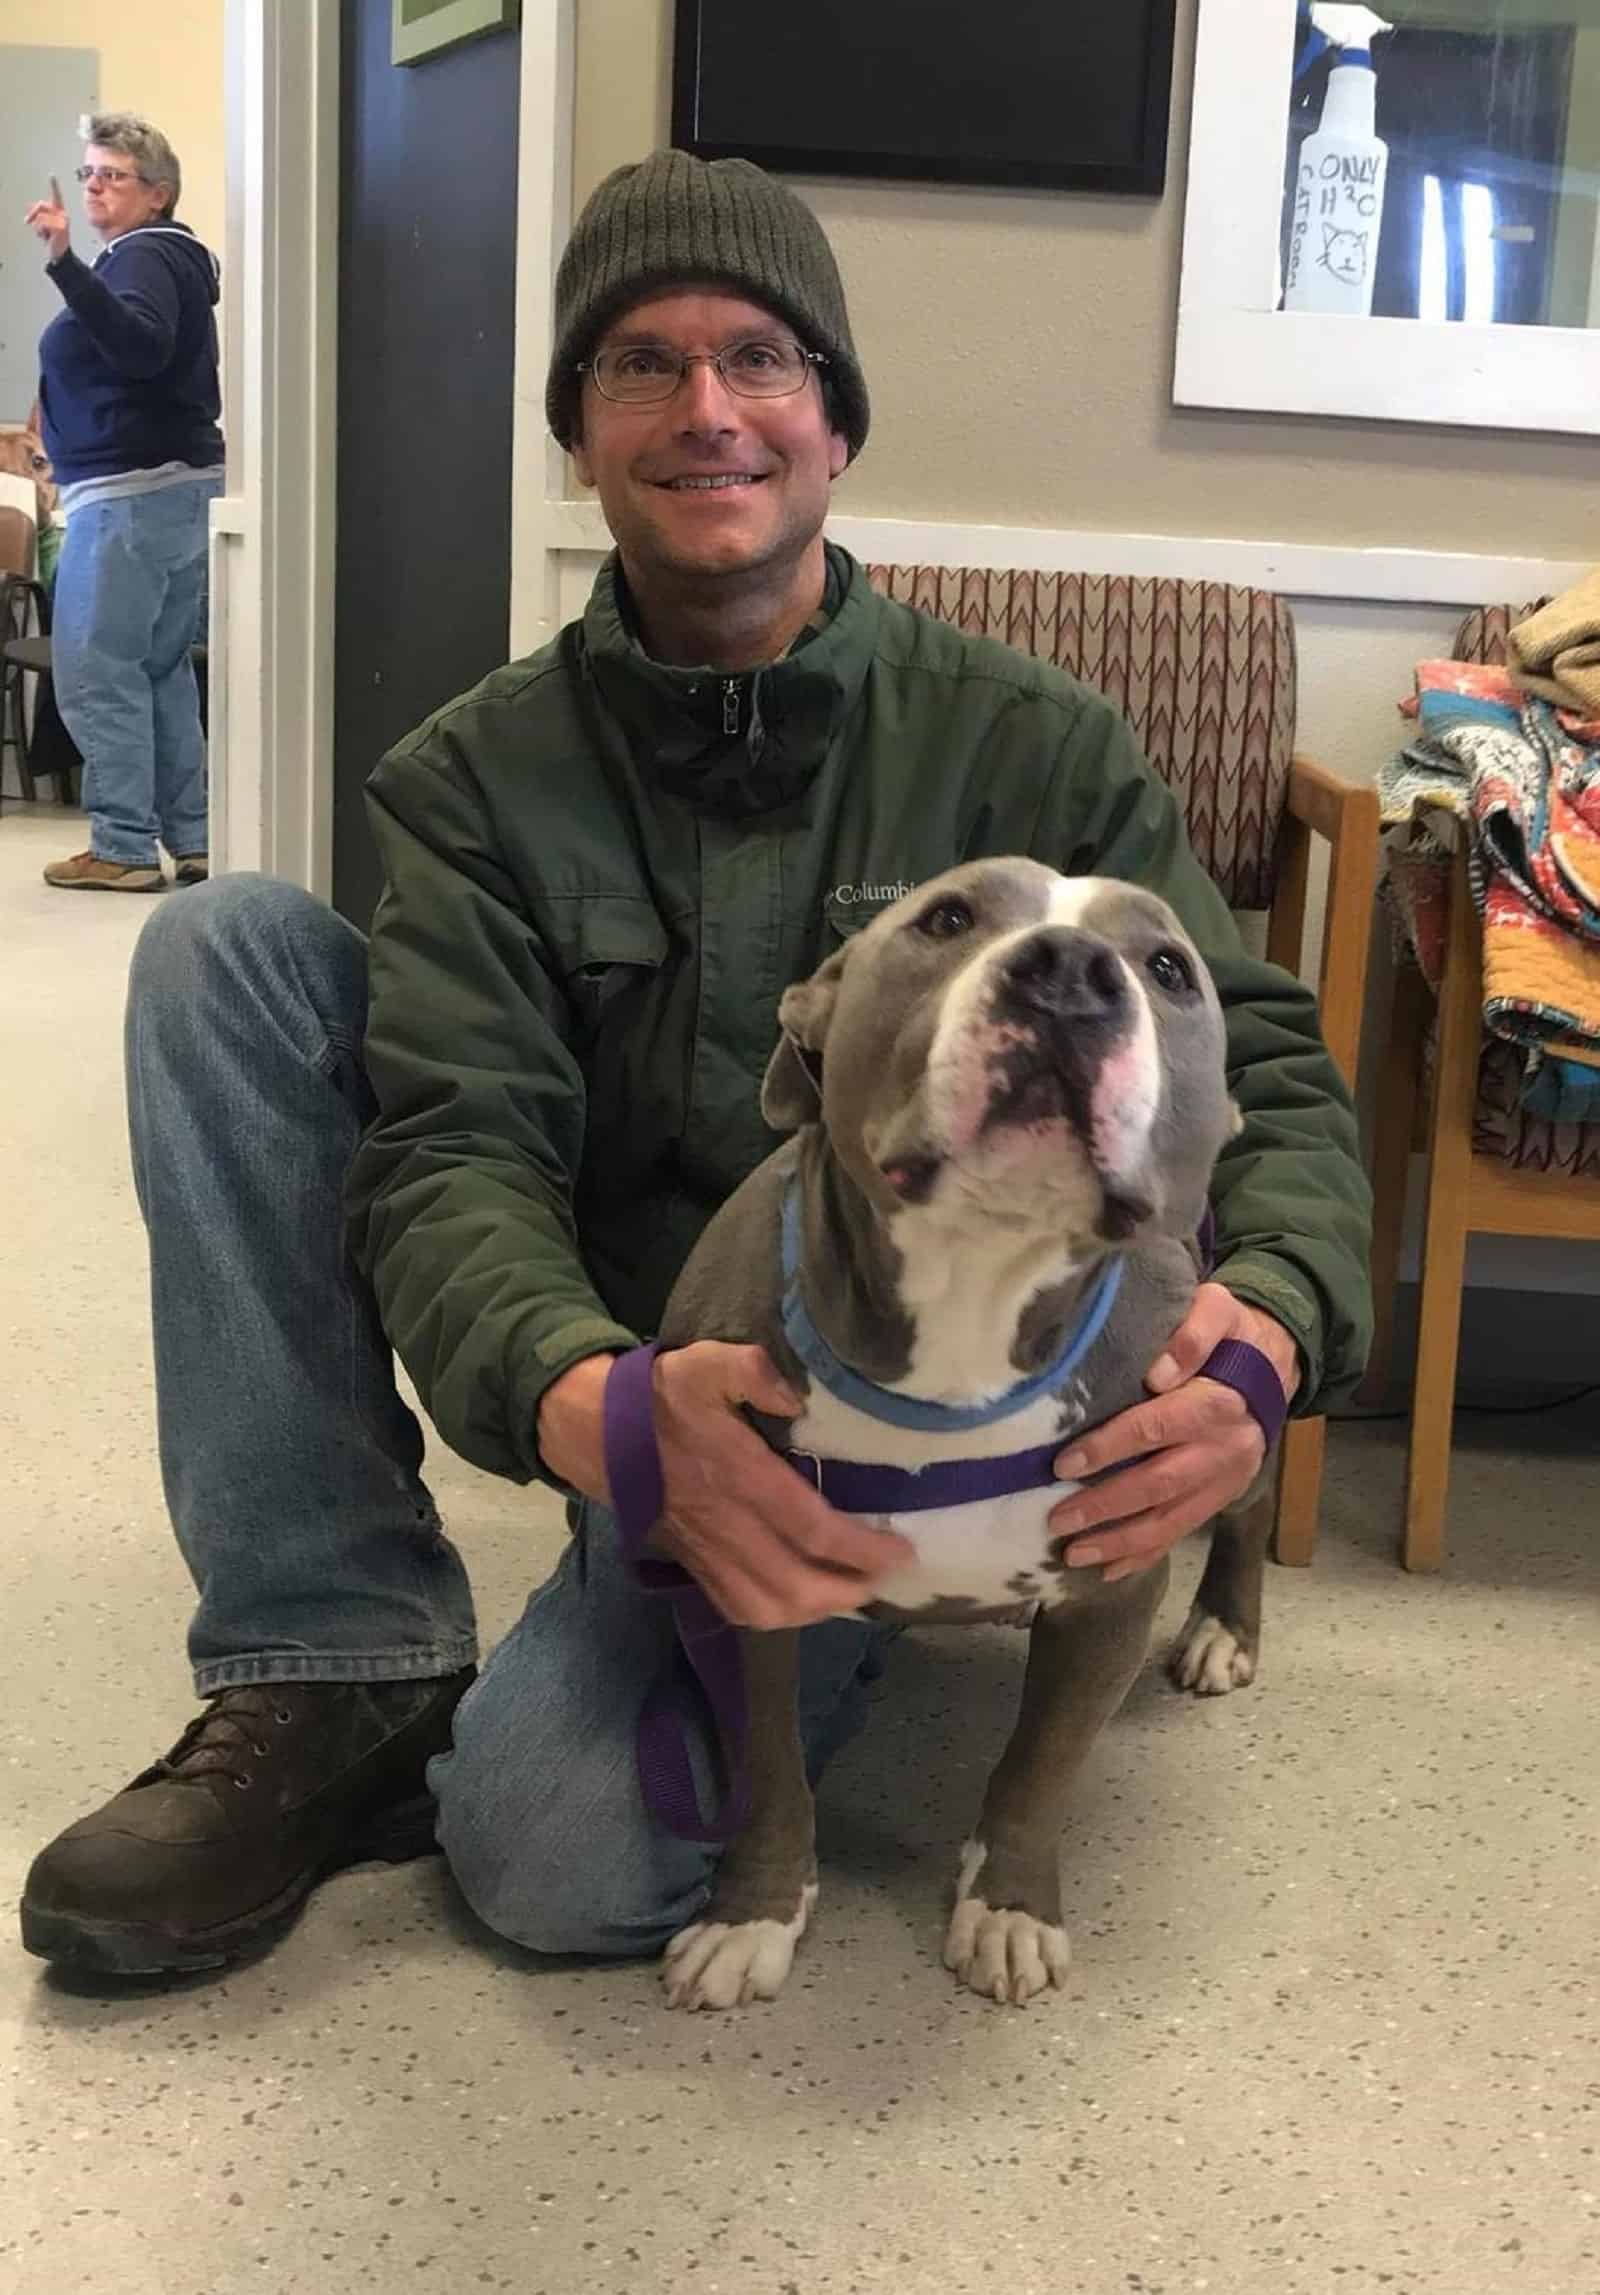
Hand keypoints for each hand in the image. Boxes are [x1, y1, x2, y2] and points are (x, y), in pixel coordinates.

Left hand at [25, 177, 69, 262]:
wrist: (60, 254)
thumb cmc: (53, 240)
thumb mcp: (45, 225)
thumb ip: (40, 216)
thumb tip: (30, 216)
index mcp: (60, 212)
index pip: (57, 197)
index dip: (54, 186)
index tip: (52, 175)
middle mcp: (63, 215)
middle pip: (42, 206)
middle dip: (32, 214)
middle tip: (27, 221)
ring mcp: (63, 221)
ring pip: (40, 217)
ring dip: (38, 227)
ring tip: (45, 235)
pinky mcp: (60, 227)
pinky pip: (42, 224)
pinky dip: (41, 232)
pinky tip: (47, 238)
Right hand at [538, 1341, 914, 1629]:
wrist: (598, 1432)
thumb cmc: (662, 1396)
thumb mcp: (703, 1363)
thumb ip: (749, 1370)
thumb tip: (795, 1393)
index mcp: (738, 1477)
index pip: (809, 1527)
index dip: (859, 1548)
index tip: (901, 1551)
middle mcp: (725, 1525)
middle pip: (794, 1585)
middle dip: (847, 1590)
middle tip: (885, 1577)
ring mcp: (707, 1552)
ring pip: (766, 1606)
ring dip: (815, 1610)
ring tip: (852, 1593)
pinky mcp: (694, 1564)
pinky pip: (737, 1608)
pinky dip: (776, 1615)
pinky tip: (803, 1601)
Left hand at [1047, 1284, 1300, 1583]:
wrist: (1278, 1364)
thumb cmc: (1232, 1335)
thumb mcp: (1219, 1309)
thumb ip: (1193, 1331)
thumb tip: (1158, 1370)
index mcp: (1217, 1402)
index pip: (1155, 1428)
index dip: (1109, 1448)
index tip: (1063, 1463)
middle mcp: (1224, 1448)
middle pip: (1159, 1484)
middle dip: (1106, 1506)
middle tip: (1057, 1521)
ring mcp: (1225, 1479)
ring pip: (1170, 1519)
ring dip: (1121, 1541)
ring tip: (1073, 1553)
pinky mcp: (1221, 1497)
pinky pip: (1183, 1531)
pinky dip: (1146, 1554)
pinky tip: (1108, 1569)